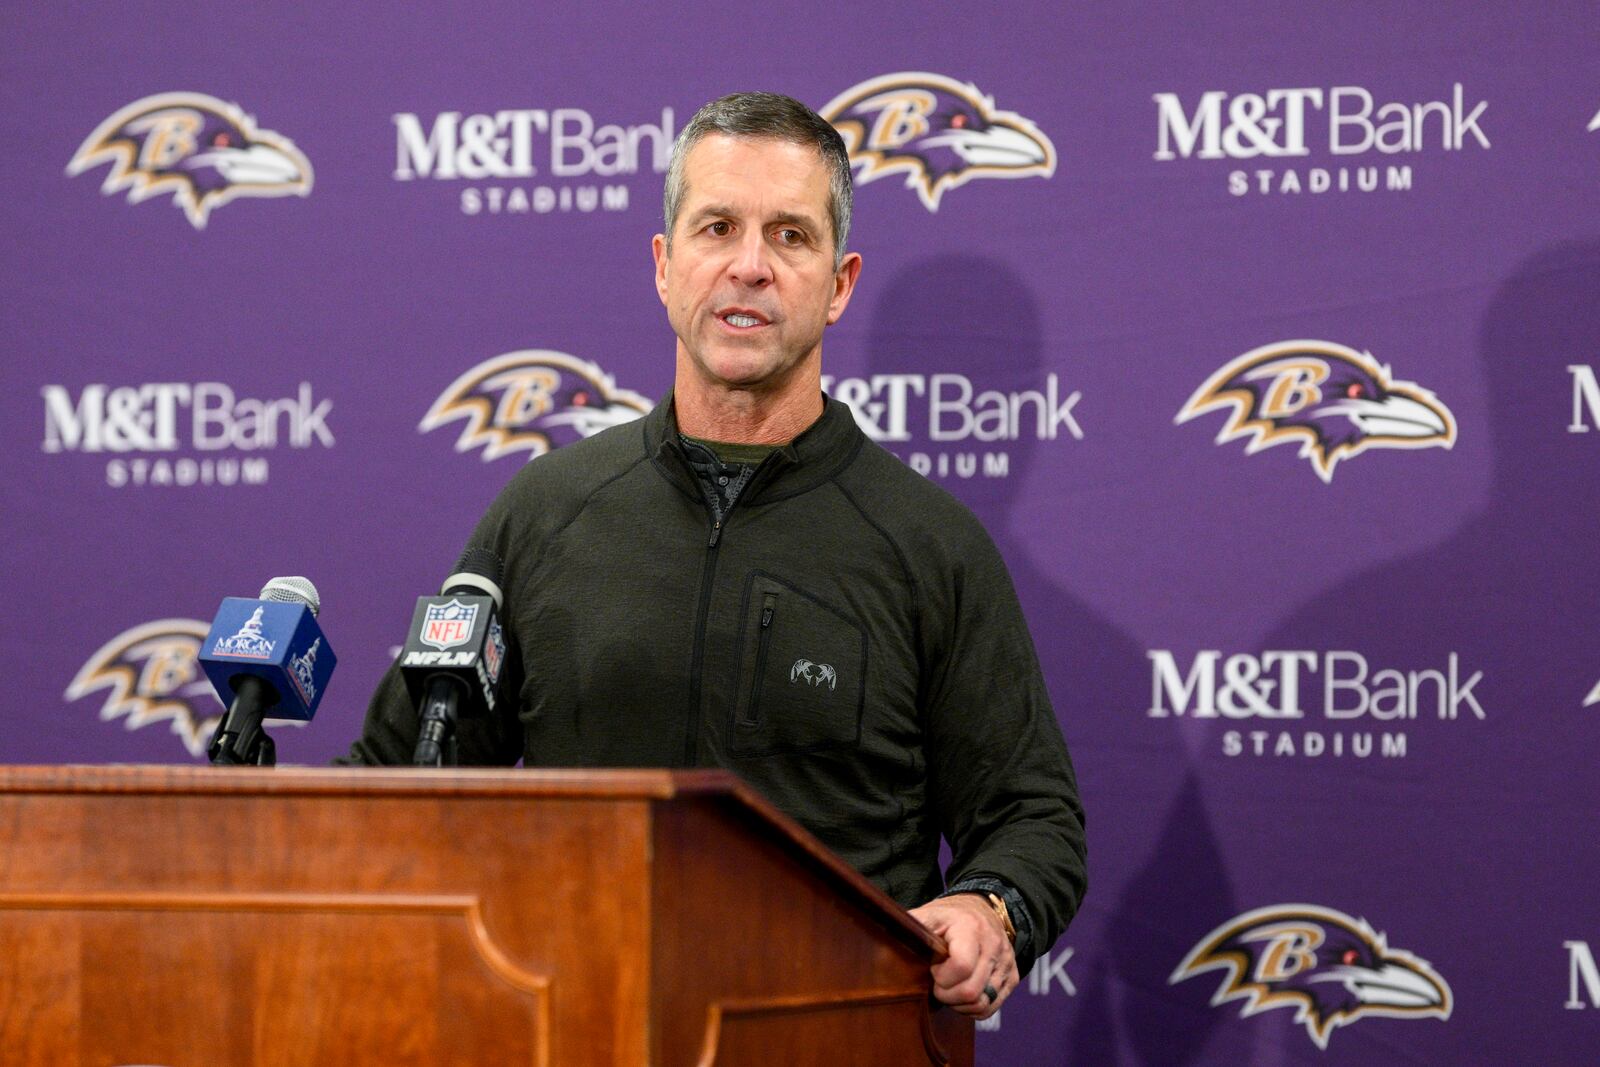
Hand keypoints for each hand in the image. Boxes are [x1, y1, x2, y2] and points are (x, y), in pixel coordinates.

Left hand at [908, 893, 1016, 1019]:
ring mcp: (1006, 961)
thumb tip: (882, 949)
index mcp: (969, 928)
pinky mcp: (1012, 976)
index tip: (933, 969)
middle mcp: (993, 944)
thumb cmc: (949, 917)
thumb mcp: (928, 915)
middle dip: (948, 994)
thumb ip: (909, 929)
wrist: (983, 908)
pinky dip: (974, 1007)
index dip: (942, 977)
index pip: (961, 966)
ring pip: (982, 1003)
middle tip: (939, 983)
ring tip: (950, 987)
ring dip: (960, 1003)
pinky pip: (992, 1007)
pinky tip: (963, 993)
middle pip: (971, 991)